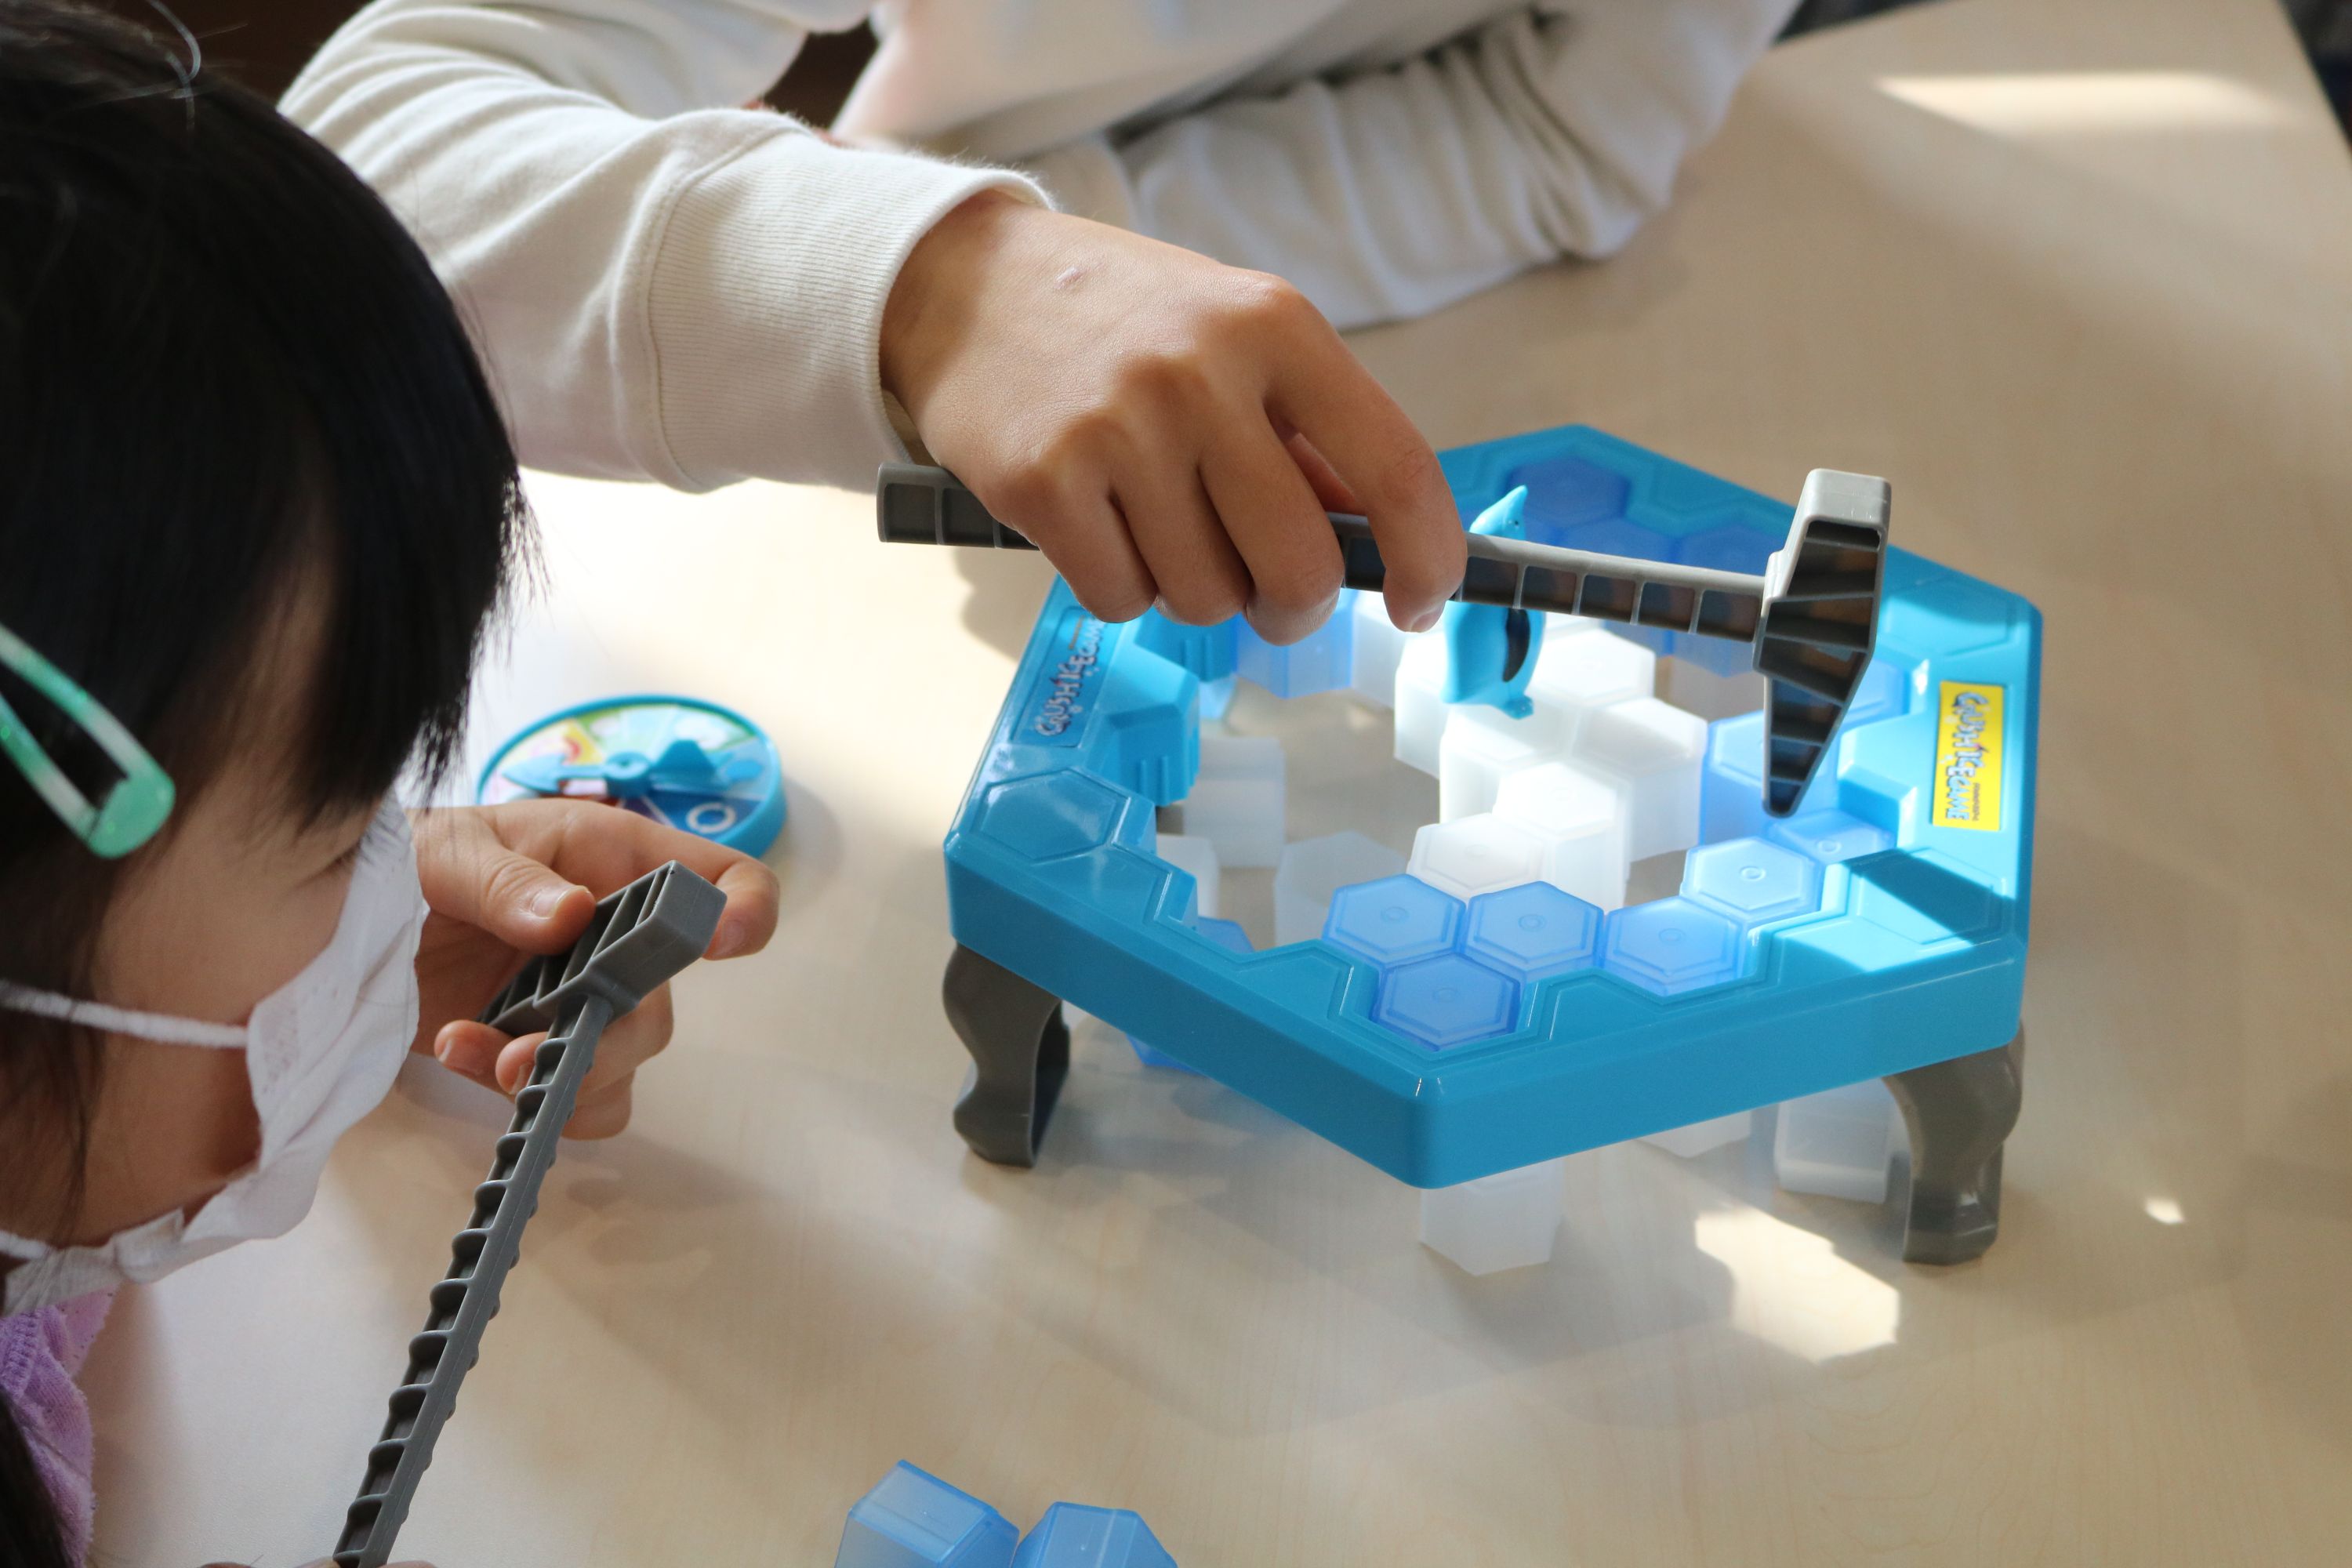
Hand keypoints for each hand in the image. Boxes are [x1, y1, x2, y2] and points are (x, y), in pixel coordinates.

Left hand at [408, 801, 779, 1137]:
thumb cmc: (409, 855)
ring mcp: (583, 996)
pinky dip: (537, 1099)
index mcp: (614, 860)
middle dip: (605, 1037)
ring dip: (563, 1074)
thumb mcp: (446, 848)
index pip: (722, 876)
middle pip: (663, 1001)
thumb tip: (575, 917)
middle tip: (526, 1053)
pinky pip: (584, 1098)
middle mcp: (616, 934)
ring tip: (472, 1052)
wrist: (343, 916)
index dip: (745, 910)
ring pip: (624, 1059)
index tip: (720, 946)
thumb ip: (505, 881)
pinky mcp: (544, 1046)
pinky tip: (466, 1058)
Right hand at [881, 192, 1464, 642]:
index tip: (1419, 605)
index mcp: (1274, 325)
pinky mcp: (1042, 482)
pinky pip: (1120, 600)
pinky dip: (1119, 586)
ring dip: (1191, 590)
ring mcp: (1117, 428)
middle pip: (1296, 568)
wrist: (964, 284)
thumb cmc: (1121, 323)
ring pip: (1204, 598)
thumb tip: (1378, 543)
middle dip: (1290, 607)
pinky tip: (1095, 524)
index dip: (1424, 557)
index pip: (1392, 468)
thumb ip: (1305, 434)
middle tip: (1266, 596)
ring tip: (1153, 522)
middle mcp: (1201, 372)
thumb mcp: (1232, 340)